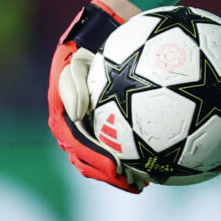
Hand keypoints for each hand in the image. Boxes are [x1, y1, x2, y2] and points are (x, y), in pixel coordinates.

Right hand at [47, 0, 143, 192]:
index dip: (97, 163)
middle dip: (112, 175)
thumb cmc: (86, 50)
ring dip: (123, 172)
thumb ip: (72, 87)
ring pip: (107, 157)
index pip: (80, 148)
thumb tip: (78, 114)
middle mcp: (77, 128)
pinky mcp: (109, 123)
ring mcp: (93, 127)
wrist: (101, 37)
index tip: (116, 170)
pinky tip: (155, 160)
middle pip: (93, 161)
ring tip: (144, 180)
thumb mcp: (74, 63)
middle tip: (133, 183)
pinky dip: (135, 154)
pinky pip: (122, 142)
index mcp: (65, 119)